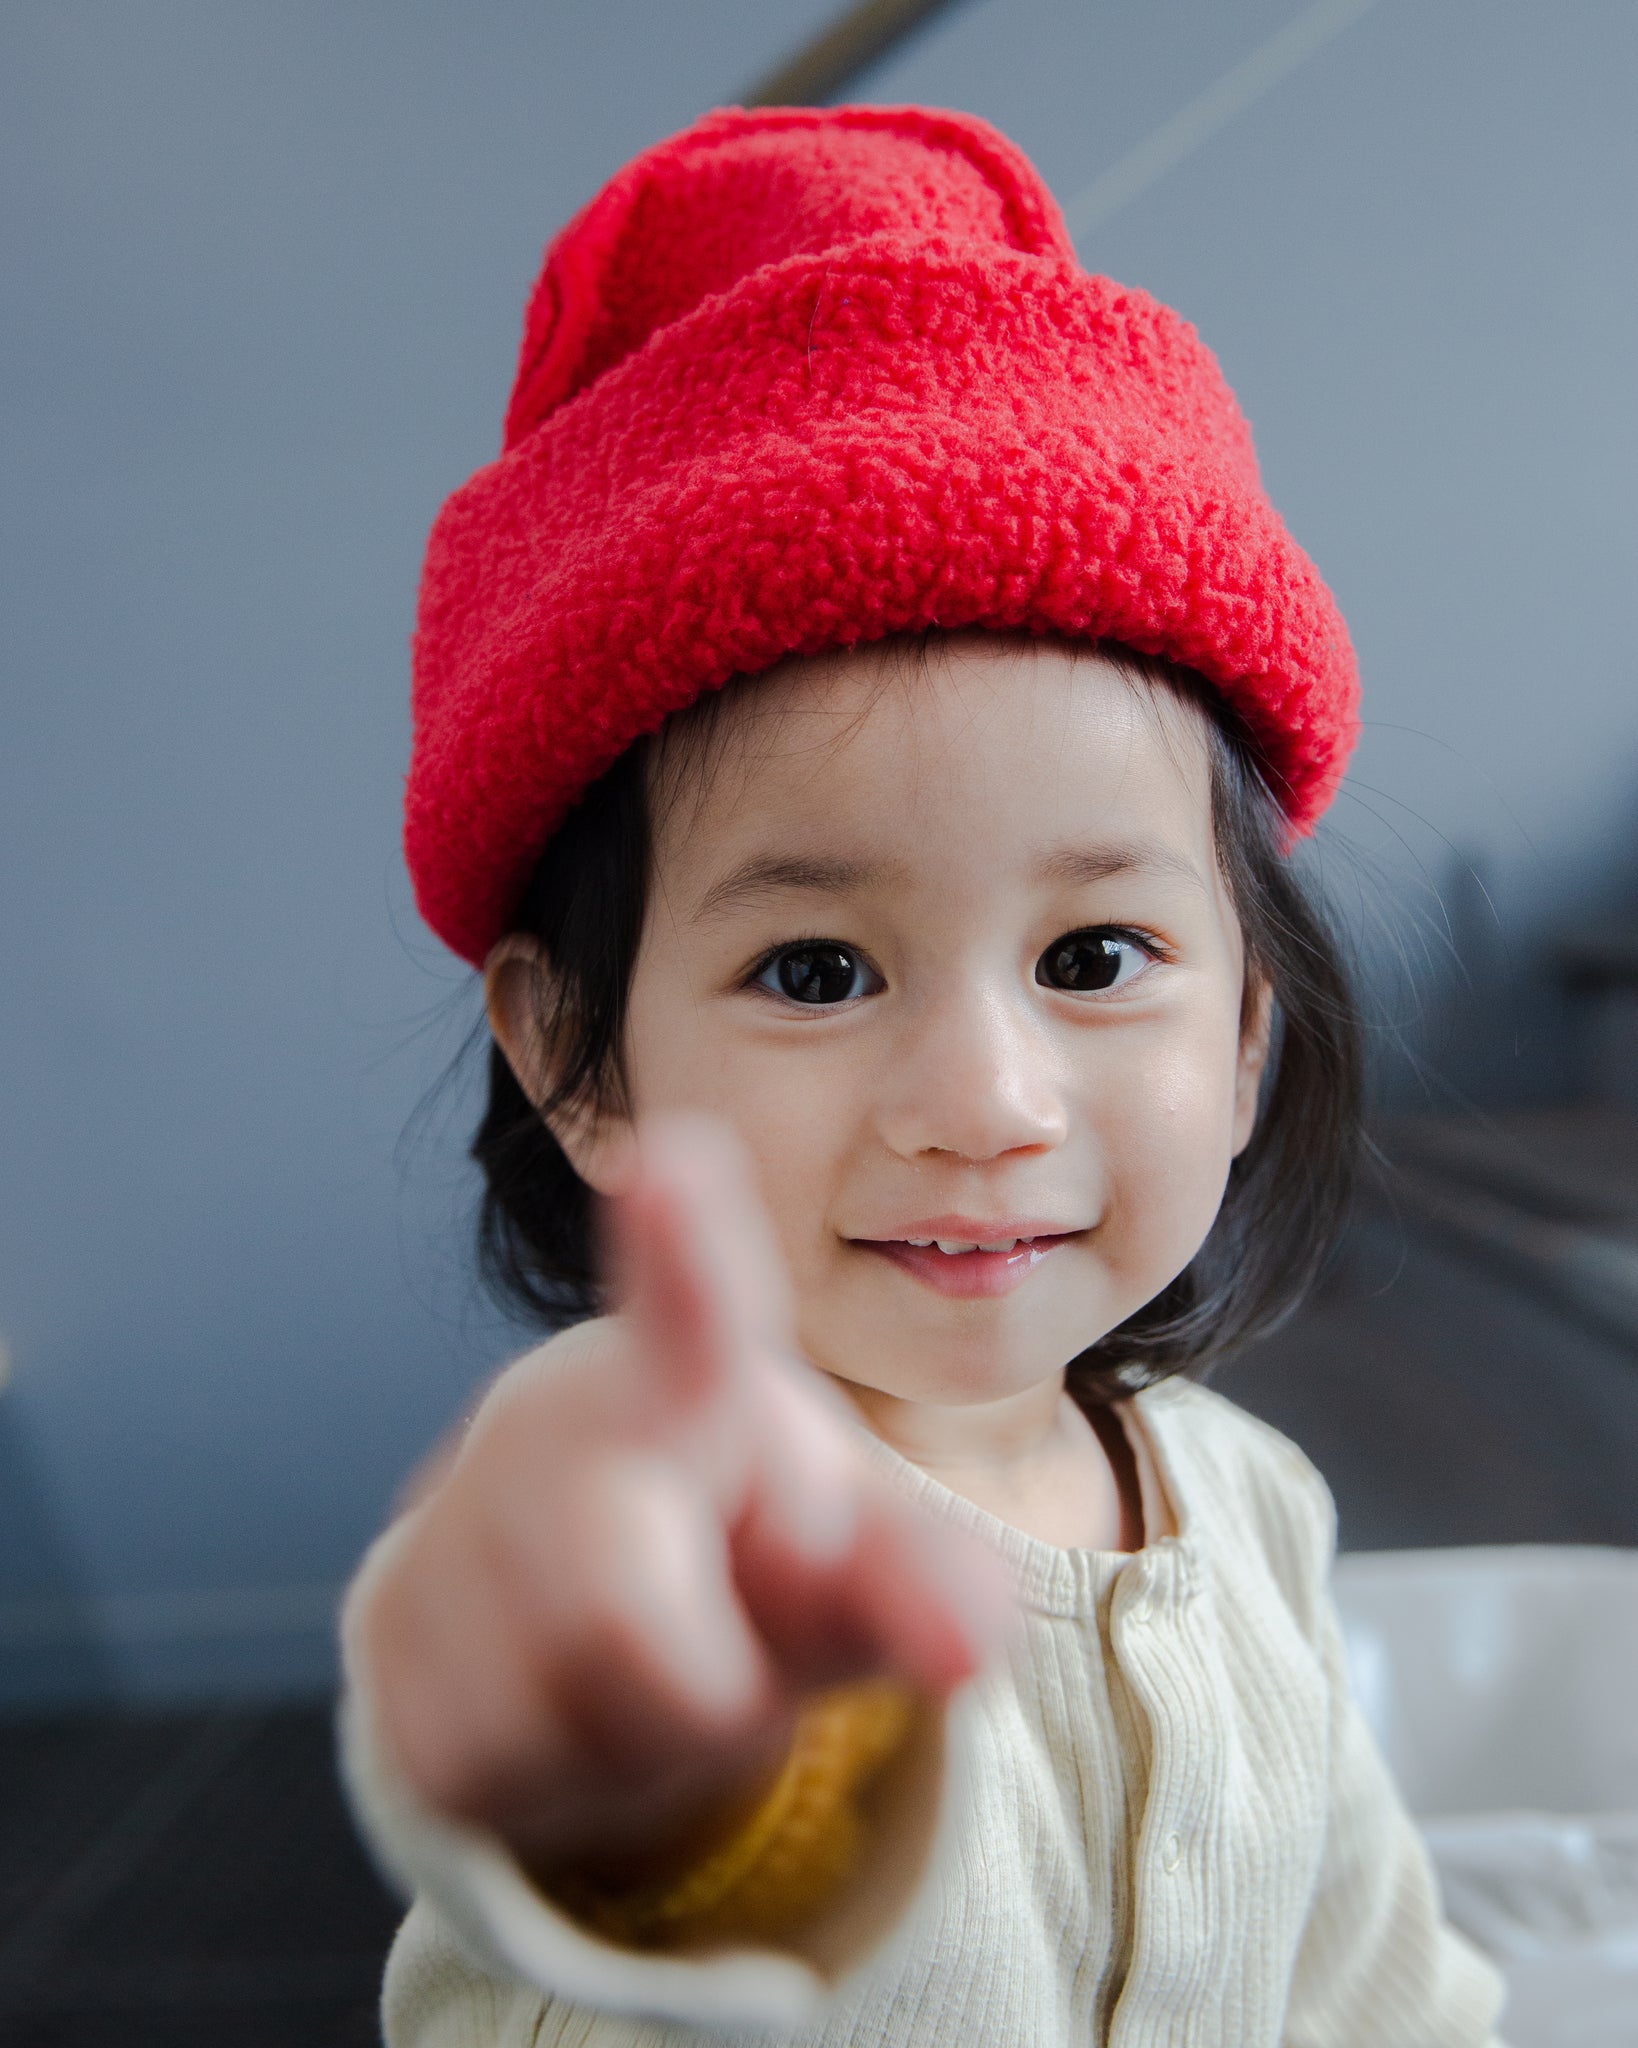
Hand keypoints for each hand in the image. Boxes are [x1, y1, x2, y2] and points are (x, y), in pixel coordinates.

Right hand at [354, 1115, 1008, 1875]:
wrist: (579, 1602)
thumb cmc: (740, 1538)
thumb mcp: (849, 1560)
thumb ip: (921, 1585)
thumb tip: (975, 1647)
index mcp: (684, 1375)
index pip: (693, 1314)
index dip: (684, 1245)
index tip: (671, 1163)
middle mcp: (550, 1425)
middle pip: (614, 1617)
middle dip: (699, 1686)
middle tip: (721, 1657)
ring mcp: (454, 1522)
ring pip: (554, 1714)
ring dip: (636, 1738)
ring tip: (651, 1672)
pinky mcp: (385, 1635)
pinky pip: (484, 1763)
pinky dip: (561, 1774)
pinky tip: (567, 1711)